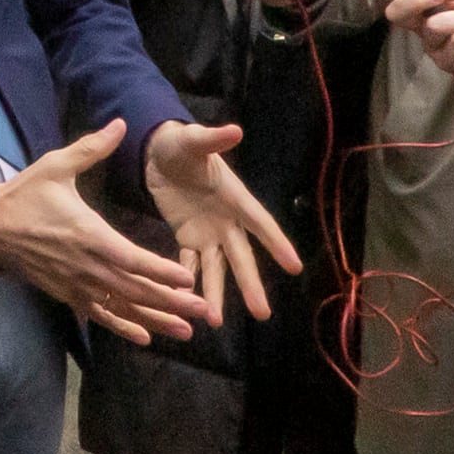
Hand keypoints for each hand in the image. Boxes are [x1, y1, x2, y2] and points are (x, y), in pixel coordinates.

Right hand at [0, 122, 216, 345]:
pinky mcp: (68, 295)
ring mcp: (77, 285)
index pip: (131, 259)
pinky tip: (144, 337)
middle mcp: (87, 266)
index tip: (188, 279)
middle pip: (135, 290)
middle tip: (202, 308)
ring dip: (155, 319)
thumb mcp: (56, 165)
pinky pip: (100, 315)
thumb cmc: (25, 194)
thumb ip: (92, 148)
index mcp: (88, 235)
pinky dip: (123, 328)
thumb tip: (120, 124)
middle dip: (170, 301)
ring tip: (185, 330)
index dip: (160, 271)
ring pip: (122, 308)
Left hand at [145, 120, 304, 322]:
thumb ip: (212, 140)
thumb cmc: (181, 144)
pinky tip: (186, 303)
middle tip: (262, 314)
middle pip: (242, 257)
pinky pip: (188, 264)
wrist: (158, 154)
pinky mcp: (187, 237)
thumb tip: (235, 130)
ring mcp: (208, 233)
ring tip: (216, 322)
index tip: (294, 267)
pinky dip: (188, 282)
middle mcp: (227, 221)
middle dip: (251, 284)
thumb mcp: (193, 140)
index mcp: (234, 198)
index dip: (277, 244)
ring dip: (217, 294)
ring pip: (216, 269)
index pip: (260, 224)